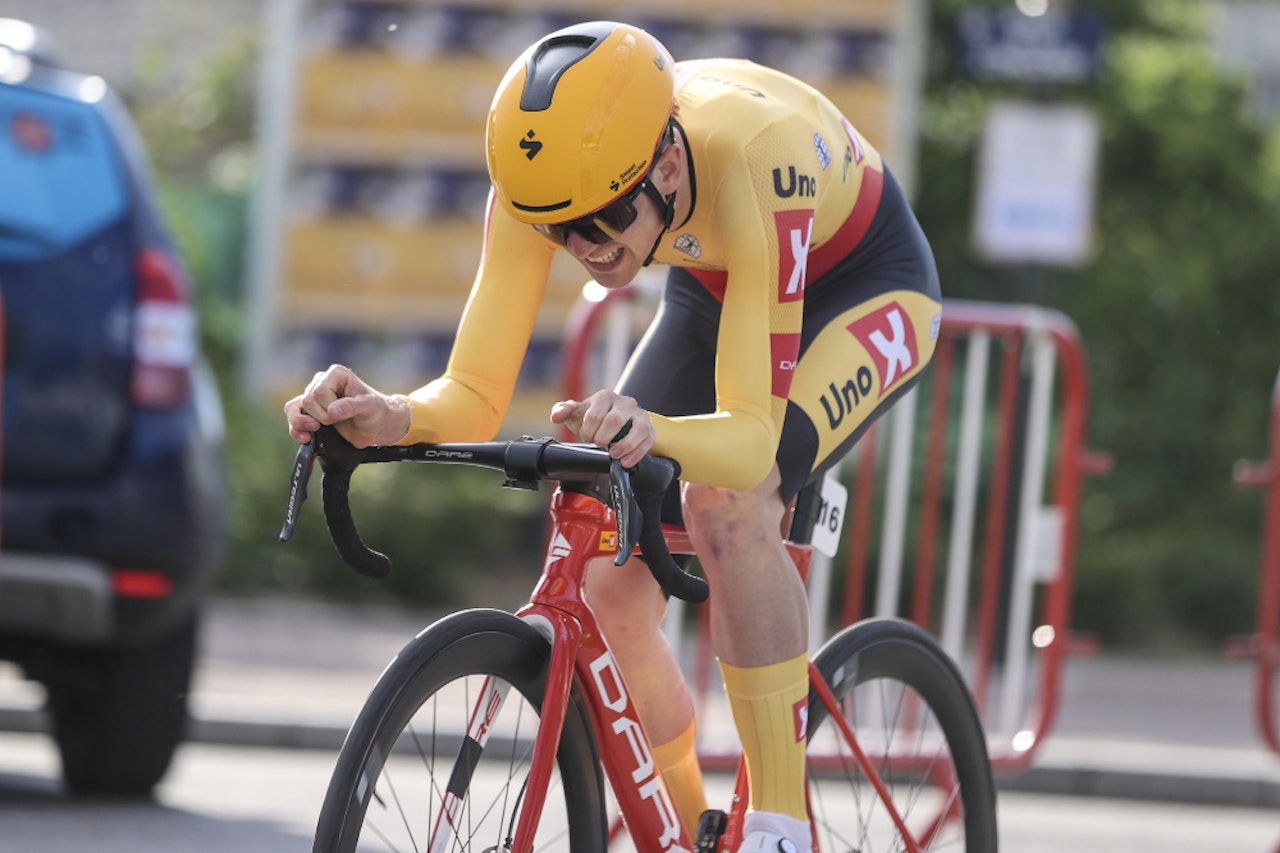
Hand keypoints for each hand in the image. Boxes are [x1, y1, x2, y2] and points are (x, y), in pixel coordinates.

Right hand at [284, 364, 410, 447]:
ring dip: (301, 423)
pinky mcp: (310, 412)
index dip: (328, 407)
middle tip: (337, 421)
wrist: (377, 426)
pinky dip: (295, 429)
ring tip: (314, 431)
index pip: (319, 392)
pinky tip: (305, 438)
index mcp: (336, 374)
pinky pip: (292, 417)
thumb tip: (332, 411)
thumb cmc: (376, 411)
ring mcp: (314, 397)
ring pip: (293, 408)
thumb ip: (351, 407)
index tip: (342, 414)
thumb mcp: (370, 407)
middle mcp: (322, 382)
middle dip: (321, 417)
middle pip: (307, 401)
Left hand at [550, 390, 653, 468]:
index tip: (587, 437)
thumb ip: (562, 411)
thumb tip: (556, 416)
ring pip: (638, 428)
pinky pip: (648, 440)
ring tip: (613, 454)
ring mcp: (640, 415)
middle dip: (603, 438)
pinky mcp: (649, 429)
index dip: (588, 431)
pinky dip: (636, 454)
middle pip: (615, 420)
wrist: (612, 425)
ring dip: (624, 445)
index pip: (595, 414)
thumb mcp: (576, 414)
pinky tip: (626, 461)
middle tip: (598, 444)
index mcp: (606, 396)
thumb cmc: (593, 418)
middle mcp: (625, 402)